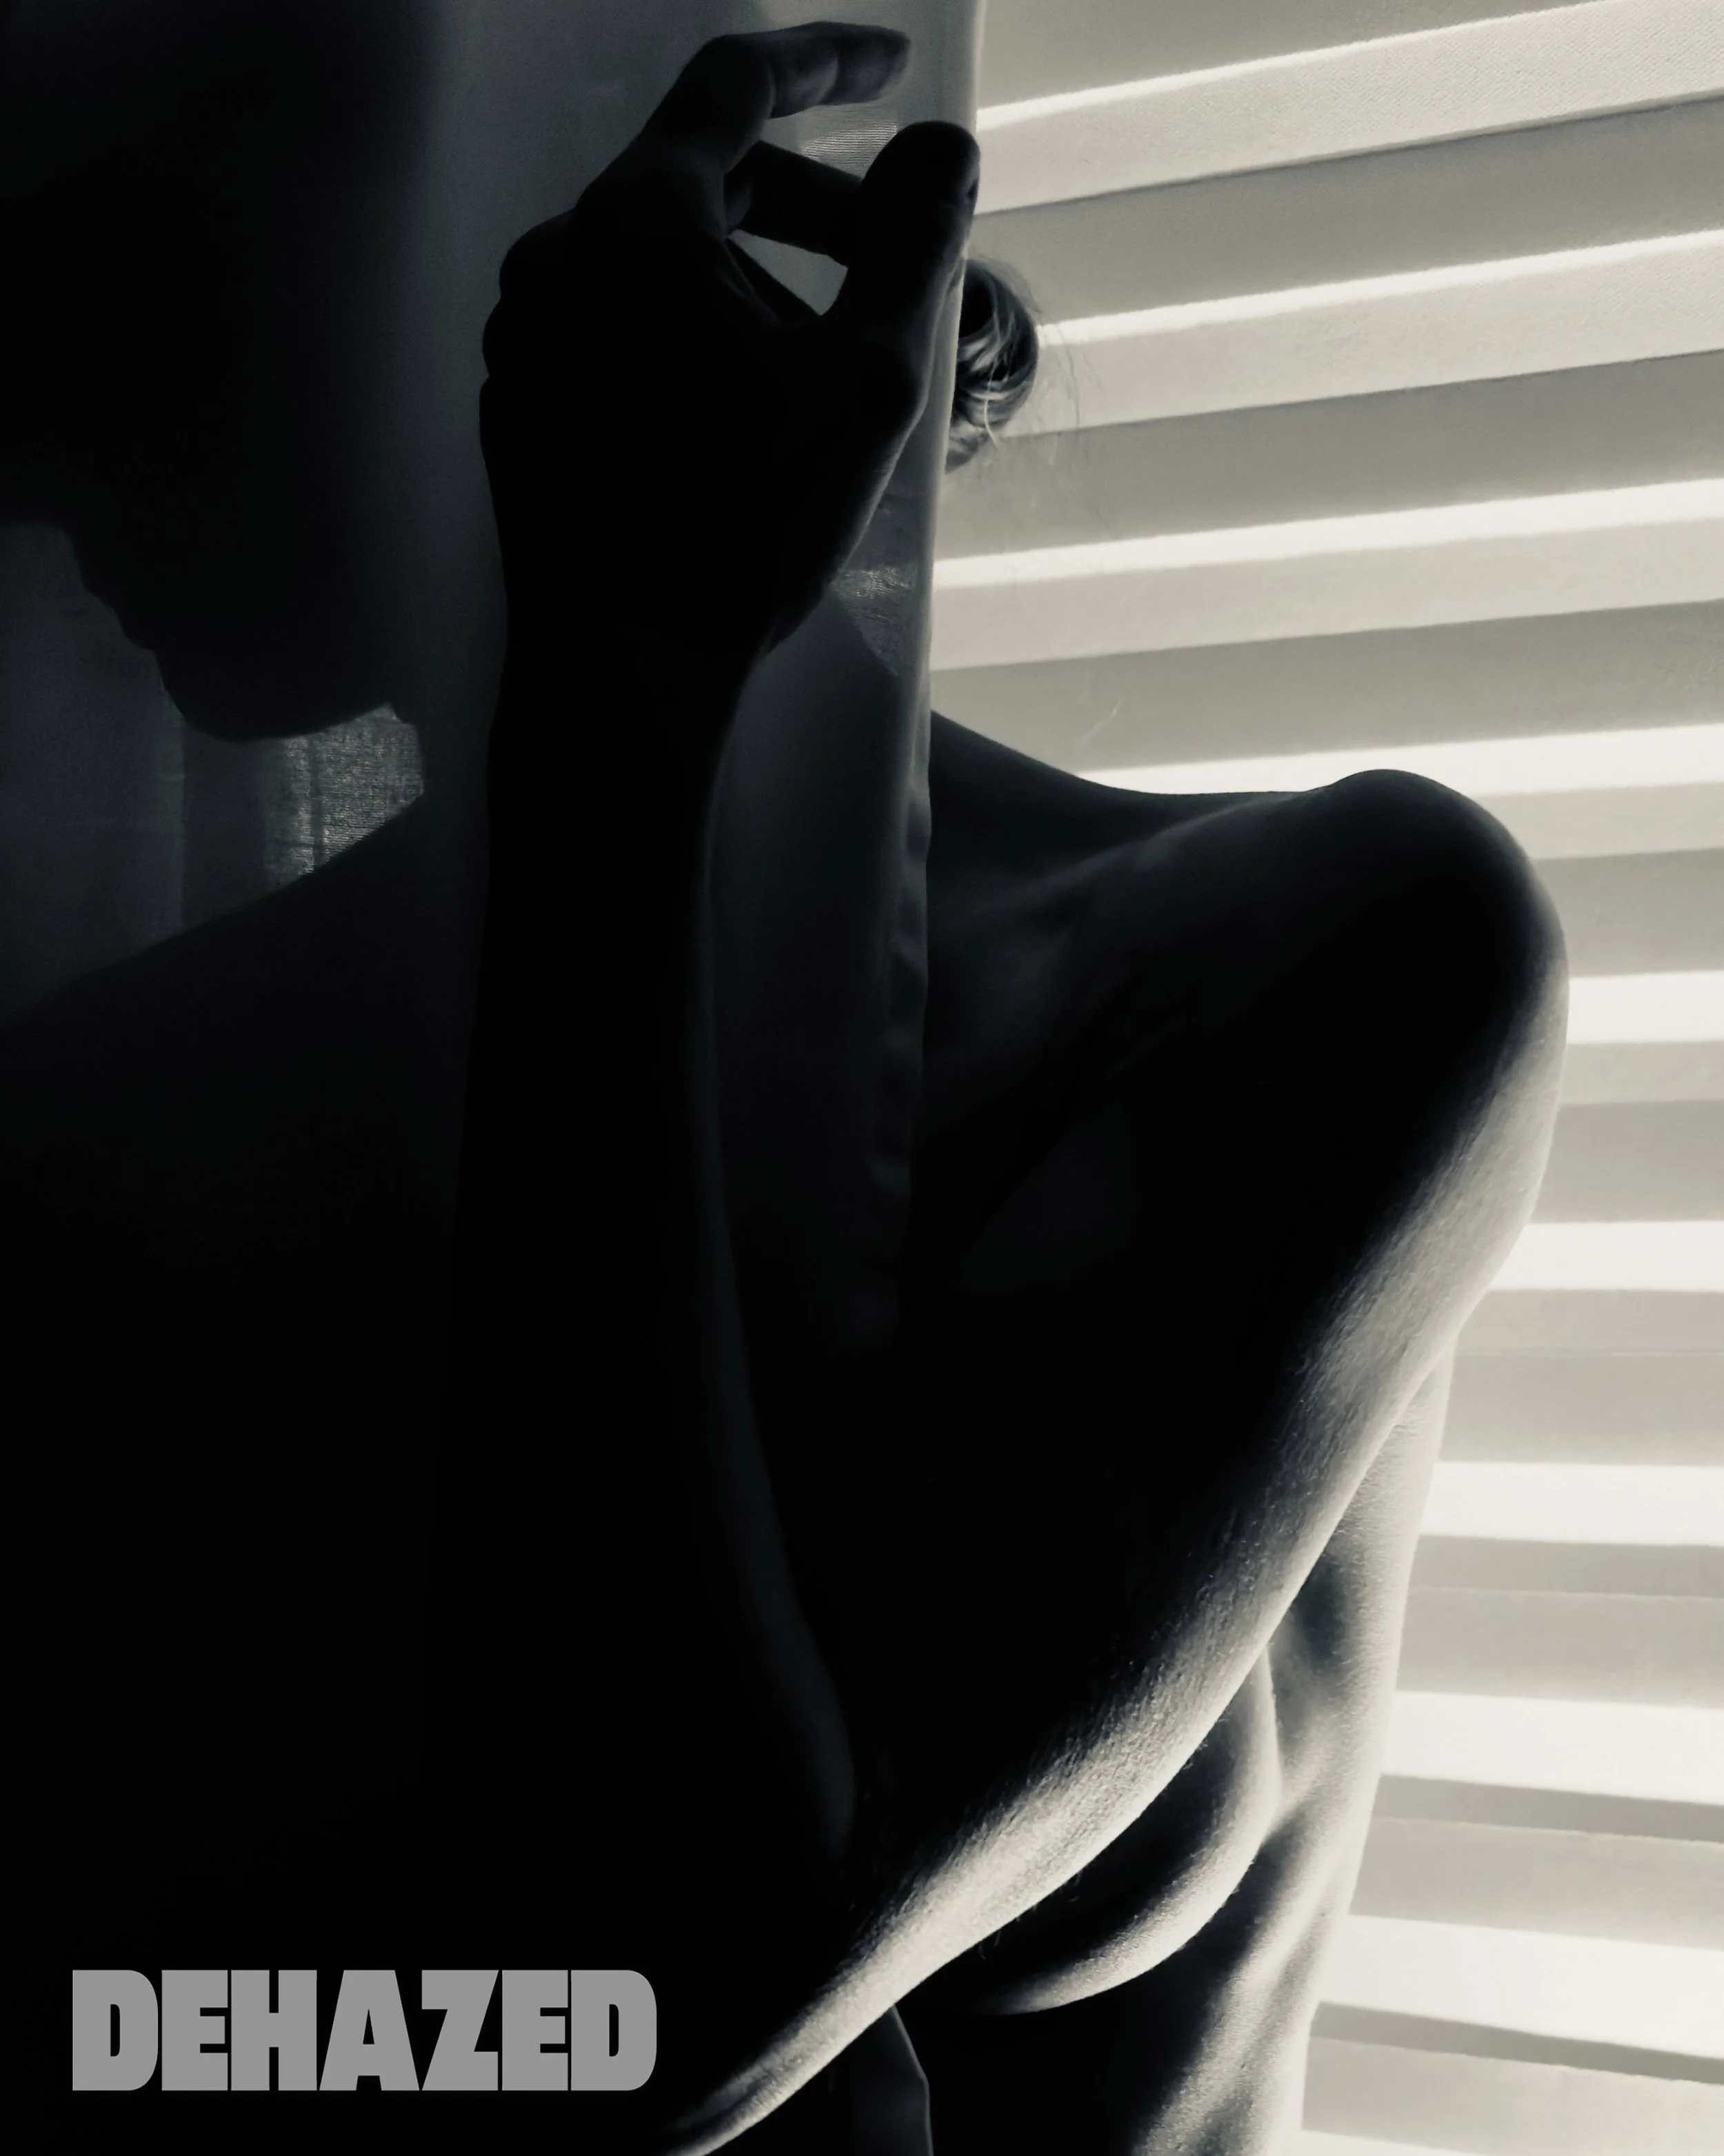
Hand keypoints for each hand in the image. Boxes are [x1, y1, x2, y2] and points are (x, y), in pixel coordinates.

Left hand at [479, 23, 977, 683]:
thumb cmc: (745, 533)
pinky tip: (743, 419)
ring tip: (821, 374)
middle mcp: (558, 254)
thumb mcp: (870, 383)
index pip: (739, 83)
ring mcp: (523, 328)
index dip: (829, 60)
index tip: (892, 65)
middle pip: (700, 177)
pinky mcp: (515, 395)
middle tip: (889, 267)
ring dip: (752, 284)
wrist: (621, 673)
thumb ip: (914, 244)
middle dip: (809, 207)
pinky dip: (686, 335)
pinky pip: (612, 325)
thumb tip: (945, 148)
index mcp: (639, 223)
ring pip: (656, 262)